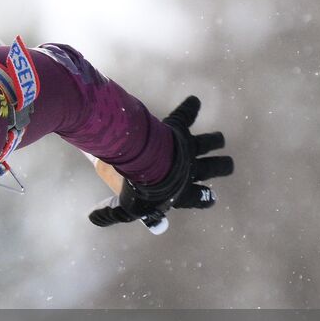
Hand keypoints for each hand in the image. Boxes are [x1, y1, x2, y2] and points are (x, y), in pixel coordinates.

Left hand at [89, 95, 231, 227]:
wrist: (146, 163)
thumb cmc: (141, 189)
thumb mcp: (125, 207)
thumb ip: (111, 214)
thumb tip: (94, 219)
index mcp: (182, 191)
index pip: (200, 198)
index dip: (205, 199)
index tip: (210, 197)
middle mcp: (191, 170)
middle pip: (215, 168)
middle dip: (221, 166)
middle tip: (225, 164)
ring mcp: (187, 149)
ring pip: (209, 143)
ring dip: (214, 140)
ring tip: (218, 139)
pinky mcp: (178, 131)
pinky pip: (185, 116)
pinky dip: (190, 108)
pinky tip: (194, 100)